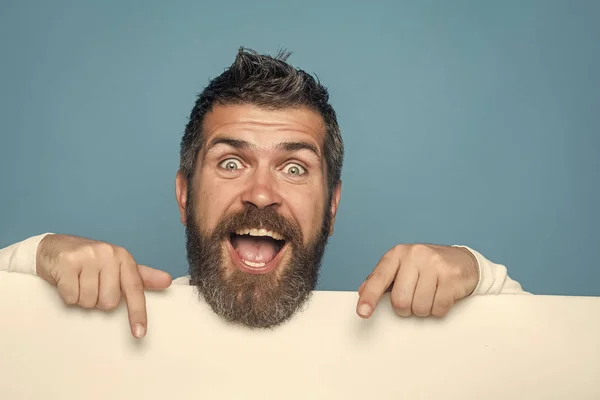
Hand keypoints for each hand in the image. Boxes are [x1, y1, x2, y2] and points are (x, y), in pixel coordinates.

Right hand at [36, 234, 171, 337]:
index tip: (140, 333)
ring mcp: (88, 257)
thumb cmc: (89, 260)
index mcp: (124, 257)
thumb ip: (141, 276)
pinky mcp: (68, 262)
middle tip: (90, 285)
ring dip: (81, 298)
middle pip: (109, 302)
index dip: (138, 313)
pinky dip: (67, 295)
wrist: (54, 247)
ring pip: (89, 301)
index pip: (135, 289)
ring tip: (78, 282)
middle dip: (98, 300)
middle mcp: (109, 254)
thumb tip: (167, 281)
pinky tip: (66, 281)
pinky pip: (71, 296)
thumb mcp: (117, 266)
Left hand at [356, 244, 478, 318]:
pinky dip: (438, 309)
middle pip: (400, 301)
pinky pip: (438, 309)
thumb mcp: (402, 267)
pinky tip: (441, 295)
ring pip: (419, 308)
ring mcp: (434, 264)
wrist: (462, 260)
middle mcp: (414, 255)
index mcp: (397, 253)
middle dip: (406, 308)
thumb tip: (362, 292)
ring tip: (429, 295)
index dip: (370, 297)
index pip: (379, 278)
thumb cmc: (427, 266)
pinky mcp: (451, 276)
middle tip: (414, 298)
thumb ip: (382, 279)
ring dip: (423, 309)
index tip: (363, 312)